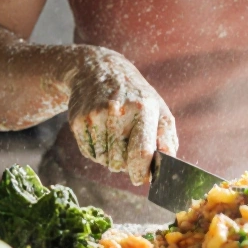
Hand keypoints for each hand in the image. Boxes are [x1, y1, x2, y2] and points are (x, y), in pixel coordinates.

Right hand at [66, 46, 177, 184]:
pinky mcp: (78, 120)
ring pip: (104, 161)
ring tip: (114, 136)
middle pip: (120, 162)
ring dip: (110, 158)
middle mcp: (118, 112)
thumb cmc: (135, 96)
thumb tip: (169, 167)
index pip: (142, 152)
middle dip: (125, 164)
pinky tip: (101, 132)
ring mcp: (95, 116)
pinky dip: (97, 151)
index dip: (141, 172)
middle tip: (127, 148)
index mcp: (143, 109)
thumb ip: (167, 138)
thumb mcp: (157, 108)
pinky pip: (89, 154)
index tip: (141, 178)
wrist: (98, 69)